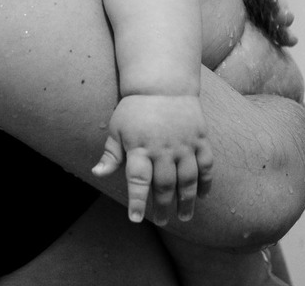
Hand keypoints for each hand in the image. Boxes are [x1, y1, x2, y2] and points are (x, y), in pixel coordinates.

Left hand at [91, 94, 213, 224]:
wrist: (162, 83)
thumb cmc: (135, 109)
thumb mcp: (117, 129)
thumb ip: (110, 154)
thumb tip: (97, 174)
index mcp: (139, 147)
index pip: (138, 180)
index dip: (137, 201)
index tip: (136, 219)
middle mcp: (163, 148)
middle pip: (164, 185)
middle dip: (162, 207)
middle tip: (161, 221)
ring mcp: (184, 144)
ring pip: (188, 180)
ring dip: (186, 201)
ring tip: (184, 217)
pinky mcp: (200, 138)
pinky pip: (207, 165)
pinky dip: (206, 182)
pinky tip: (203, 196)